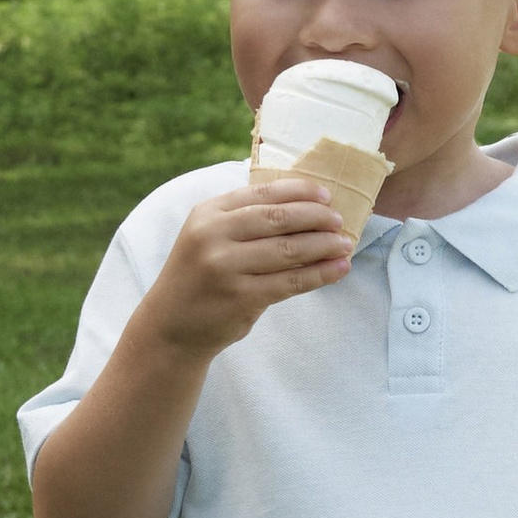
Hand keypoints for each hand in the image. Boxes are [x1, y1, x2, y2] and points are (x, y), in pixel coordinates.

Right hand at [144, 179, 354, 357]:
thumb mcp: (208, 236)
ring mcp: (226, 267)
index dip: (299, 191)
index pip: (262, 193)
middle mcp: (213, 236)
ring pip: (289, 250)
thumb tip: (304, 206)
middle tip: (339, 221)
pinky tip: (339, 269)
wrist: (171, 326)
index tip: (326, 196)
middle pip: (279, 218)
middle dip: (316, 218)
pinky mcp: (241, 298)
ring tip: (345, 244)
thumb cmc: (200, 276)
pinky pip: (291, 282)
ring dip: (324, 246)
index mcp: (208, 213)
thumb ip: (243, 218)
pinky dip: (320, 274)